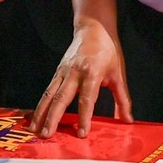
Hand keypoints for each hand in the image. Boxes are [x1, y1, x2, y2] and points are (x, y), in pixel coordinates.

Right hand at [31, 17, 128, 136]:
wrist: (93, 28)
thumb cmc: (108, 50)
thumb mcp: (118, 74)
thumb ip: (122, 99)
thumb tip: (127, 120)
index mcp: (92, 73)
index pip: (87, 99)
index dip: (84, 117)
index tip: (82, 133)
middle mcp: (74, 73)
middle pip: (60, 99)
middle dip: (52, 118)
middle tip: (47, 135)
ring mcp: (63, 72)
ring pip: (49, 95)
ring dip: (41, 114)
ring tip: (35, 130)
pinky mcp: (57, 72)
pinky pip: (47, 91)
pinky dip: (41, 105)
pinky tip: (36, 117)